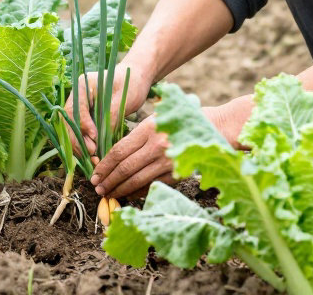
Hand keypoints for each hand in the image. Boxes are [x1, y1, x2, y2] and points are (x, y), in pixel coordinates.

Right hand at [66, 63, 152, 156]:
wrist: (135, 79)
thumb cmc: (130, 84)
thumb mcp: (123, 98)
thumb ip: (110, 115)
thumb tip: (99, 139)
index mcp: (82, 86)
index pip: (75, 109)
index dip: (82, 125)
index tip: (94, 137)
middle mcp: (76, 97)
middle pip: (68, 122)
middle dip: (77, 140)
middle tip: (92, 153)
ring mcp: (79, 107)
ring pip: (70, 130)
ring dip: (79, 146)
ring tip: (93, 159)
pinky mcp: (85, 117)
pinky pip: (79, 133)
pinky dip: (84, 145)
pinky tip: (93, 156)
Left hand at [91, 95, 251, 199]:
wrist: (218, 127)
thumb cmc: (184, 120)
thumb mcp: (159, 117)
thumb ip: (139, 133)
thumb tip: (115, 153)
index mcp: (149, 129)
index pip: (119, 150)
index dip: (104, 165)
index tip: (94, 173)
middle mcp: (157, 146)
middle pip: (125, 168)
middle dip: (109, 180)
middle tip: (98, 188)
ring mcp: (168, 161)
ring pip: (137, 180)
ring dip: (121, 189)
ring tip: (109, 194)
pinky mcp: (178, 173)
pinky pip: (153, 185)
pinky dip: (139, 192)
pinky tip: (130, 195)